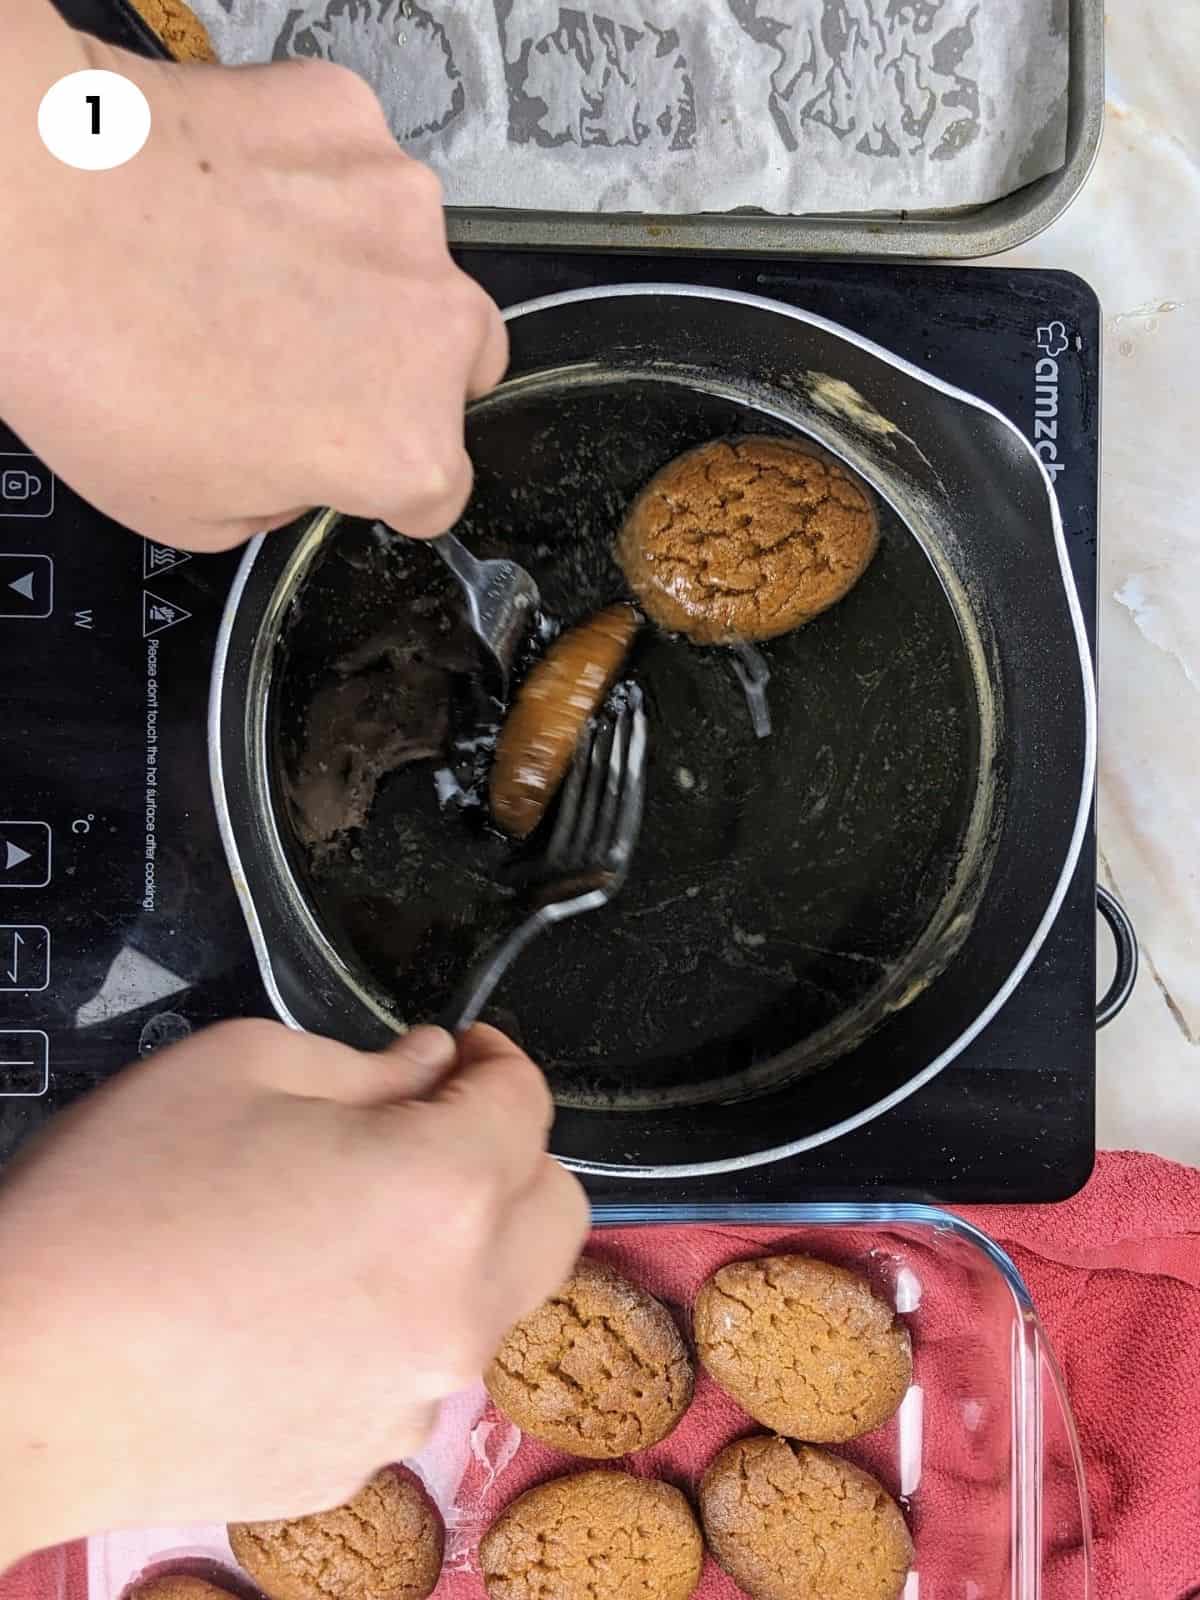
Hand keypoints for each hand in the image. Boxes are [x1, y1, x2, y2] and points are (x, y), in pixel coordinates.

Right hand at [0, 1020, 586, 1562]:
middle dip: (509, 1154)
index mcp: (444, 1192)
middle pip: (554, 1211)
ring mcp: (414, 1397)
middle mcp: (458, 1307)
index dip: (498, 1061)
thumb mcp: (234, 1067)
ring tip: (352, 1219)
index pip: (529, 1105)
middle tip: (428, 1128)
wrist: (11, 1386)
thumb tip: (429, 1068)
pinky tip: (300, 1306)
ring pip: (496, 1298)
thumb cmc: (113, 1204)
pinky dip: (395, 1324)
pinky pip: (417, 1371)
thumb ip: (363, 1064)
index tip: (463, 1054)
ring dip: (461, 1244)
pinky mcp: (360, 1458)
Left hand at [2, 8, 505, 547]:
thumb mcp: (188, 514)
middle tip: (297, 372)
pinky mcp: (347, 117)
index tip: (356, 471)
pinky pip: (352, 165)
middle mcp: (431, 324)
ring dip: (359, 278)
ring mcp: (398, 206)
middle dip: (396, 375)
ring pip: (411, 261)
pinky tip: (235, 202)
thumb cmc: (98, 361)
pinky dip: (310, 186)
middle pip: (456, 366)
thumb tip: (290, 468)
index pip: (439, 490)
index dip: (390, 489)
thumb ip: (282, 499)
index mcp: (403, 443)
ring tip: (250, 274)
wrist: (28, 210)